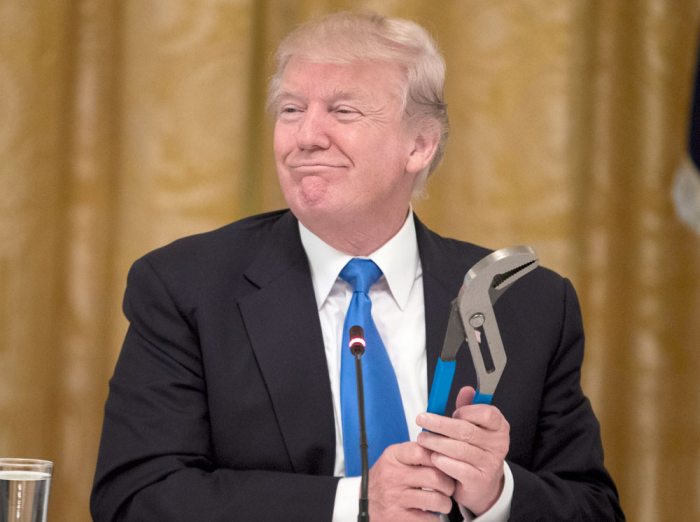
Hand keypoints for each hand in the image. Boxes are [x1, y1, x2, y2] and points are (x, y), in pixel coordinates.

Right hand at [368, 441, 454, 520]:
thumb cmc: (385, 480)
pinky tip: (431, 514)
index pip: (421, 451)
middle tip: (449, 488)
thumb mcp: (394, 459)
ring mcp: (395, 498)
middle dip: (449, 484)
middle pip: (434, 477)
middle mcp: (393, 476)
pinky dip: (435, 519)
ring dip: (445, 504)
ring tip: (443, 503)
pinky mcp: (398, 518)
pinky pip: (428, 519)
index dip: (439, 458)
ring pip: (435, 500)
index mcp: (393, 457)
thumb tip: (444, 450)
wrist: (365, 503)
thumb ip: (415, 452)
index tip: (445, 464)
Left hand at [416, 386, 509, 515]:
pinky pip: (457, 468)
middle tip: (422, 419)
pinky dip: (442, 461)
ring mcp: (490, 464)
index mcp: (499, 427)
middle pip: (466, 430)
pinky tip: (433, 457)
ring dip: (436, 442)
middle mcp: (498, 444)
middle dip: (439, 424)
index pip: (487, 413)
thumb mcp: (474, 426)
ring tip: (422, 439)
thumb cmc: (475, 449)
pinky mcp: (479, 480)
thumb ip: (468, 407)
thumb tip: (466, 389)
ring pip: (459, 449)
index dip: (466, 411)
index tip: (451, 412)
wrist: (482, 484)